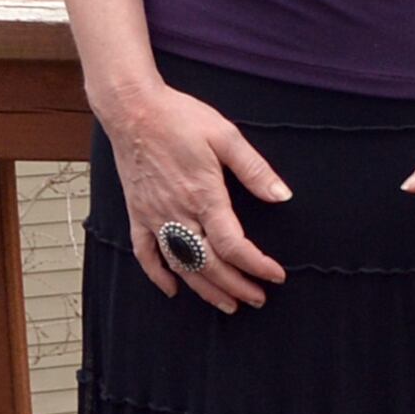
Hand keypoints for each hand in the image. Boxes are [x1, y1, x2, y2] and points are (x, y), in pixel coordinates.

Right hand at [107, 80, 289, 311]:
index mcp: (204, 196)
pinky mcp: (136, 213)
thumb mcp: (225, 136)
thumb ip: (254, 169)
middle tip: (258, 298)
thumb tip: (281, 195)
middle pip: (209, 264)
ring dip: (205, 290)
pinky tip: (173, 290)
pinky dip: (158, 275)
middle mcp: (178, 213)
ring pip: (181, 266)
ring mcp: (154, 216)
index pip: (234, 245)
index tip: (276, 276)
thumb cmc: (179, 118)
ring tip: (228, 304)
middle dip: (237, 286)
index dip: (257, 265)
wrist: (132, 109)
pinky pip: (144, 253)